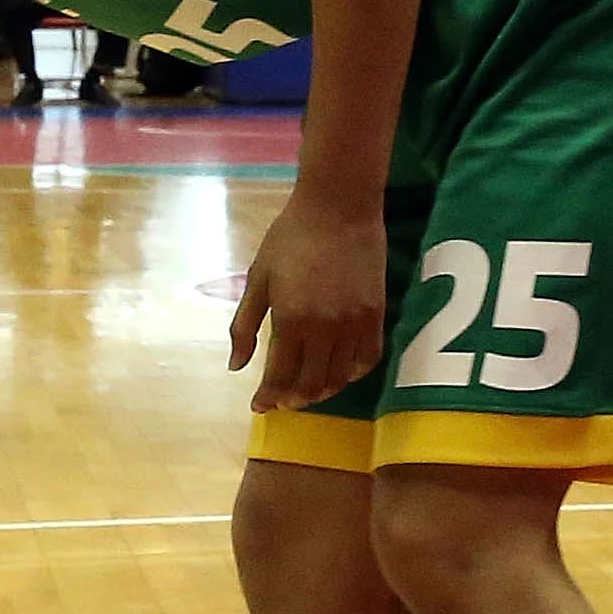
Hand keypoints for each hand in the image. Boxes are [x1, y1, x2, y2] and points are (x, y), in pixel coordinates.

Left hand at [230, 191, 387, 414]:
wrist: (338, 207)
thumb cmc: (290, 238)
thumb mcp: (258, 279)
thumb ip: (245, 326)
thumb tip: (236, 366)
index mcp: (291, 320)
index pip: (280, 375)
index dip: (269, 396)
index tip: (259, 406)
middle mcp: (325, 329)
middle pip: (311, 383)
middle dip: (294, 399)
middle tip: (282, 401)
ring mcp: (354, 323)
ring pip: (341, 376)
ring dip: (322, 391)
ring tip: (308, 391)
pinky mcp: (376, 314)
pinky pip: (368, 358)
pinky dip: (352, 373)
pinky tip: (338, 373)